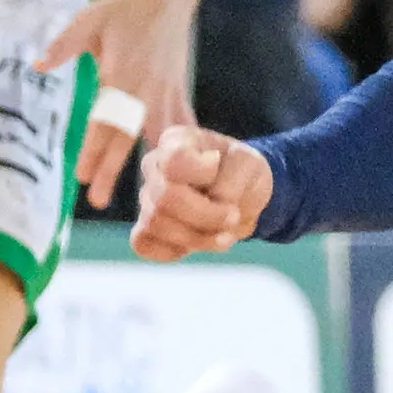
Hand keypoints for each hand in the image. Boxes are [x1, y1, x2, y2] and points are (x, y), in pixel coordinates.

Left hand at [39, 0, 194, 206]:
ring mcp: (166, 92)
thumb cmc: (124, 6)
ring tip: (148, 196)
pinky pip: (182, 124)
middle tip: (97, 200)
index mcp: (121, 76)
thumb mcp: (89, 21)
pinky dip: (183, 146)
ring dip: (151, 167)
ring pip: (157, 137)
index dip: (92, 151)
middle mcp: (145, 90)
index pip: (104, 121)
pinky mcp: (178, 90)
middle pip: (127, 137)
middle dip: (110, 169)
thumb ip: (64, 46)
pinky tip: (187, 170)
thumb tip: (37, 65)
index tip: (80, 177)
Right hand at [133, 122, 274, 259]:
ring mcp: (146, 197)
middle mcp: (154, 166)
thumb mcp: (249, 164)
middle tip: (233, 217)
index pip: (175, 160)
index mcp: (176, 141)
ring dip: (198, 238)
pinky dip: (174, 251)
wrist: (242, 193)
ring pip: (156, 223)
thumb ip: (232, 180)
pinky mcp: (145, 227)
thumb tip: (213, 205)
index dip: (203, 174)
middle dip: (206, 216)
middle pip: (165, 197)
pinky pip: (144, 244)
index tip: (220, 169)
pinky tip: (198, 242)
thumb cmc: (241, 171)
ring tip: (225, 237)